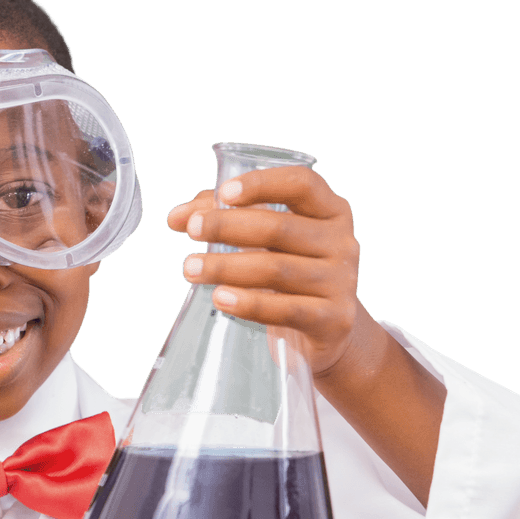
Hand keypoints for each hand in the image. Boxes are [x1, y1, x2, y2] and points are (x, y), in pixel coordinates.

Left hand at [167, 166, 363, 376]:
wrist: (326, 333)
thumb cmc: (290, 276)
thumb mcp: (268, 243)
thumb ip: (227, 219)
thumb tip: (177, 217)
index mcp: (330, 211)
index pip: (301, 184)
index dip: (262, 184)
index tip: (224, 193)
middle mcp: (342, 242)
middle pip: (279, 228)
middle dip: (228, 227)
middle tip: (192, 230)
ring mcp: (341, 282)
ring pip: (276, 269)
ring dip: (226, 267)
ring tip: (189, 269)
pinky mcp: (334, 320)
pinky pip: (286, 310)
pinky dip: (249, 304)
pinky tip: (220, 298)